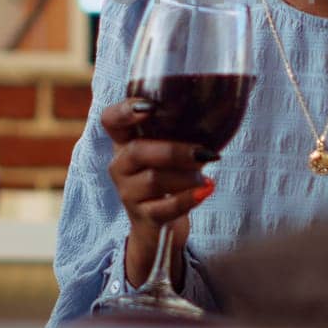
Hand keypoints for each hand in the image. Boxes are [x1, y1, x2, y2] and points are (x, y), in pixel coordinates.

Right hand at [101, 96, 218, 283]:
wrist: (160, 220)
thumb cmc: (169, 173)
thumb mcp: (169, 148)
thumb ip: (179, 129)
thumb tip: (217, 112)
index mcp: (124, 141)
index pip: (110, 120)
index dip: (124, 111)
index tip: (150, 107)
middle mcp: (120, 165)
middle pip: (137, 151)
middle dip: (173, 151)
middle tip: (204, 153)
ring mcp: (128, 192)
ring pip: (154, 180)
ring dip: (185, 176)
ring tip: (205, 177)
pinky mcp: (143, 217)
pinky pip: (165, 208)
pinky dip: (188, 198)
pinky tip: (206, 190)